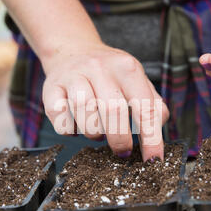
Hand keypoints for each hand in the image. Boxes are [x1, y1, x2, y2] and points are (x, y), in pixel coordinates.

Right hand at [42, 41, 168, 160]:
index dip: (152, 138)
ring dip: (94, 133)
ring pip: (85, 114)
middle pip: (113, 111)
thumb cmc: (109, 73)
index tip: (153, 160)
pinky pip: (60, 118)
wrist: (73, 50)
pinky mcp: (51, 87)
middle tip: (122, 151)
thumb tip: (159, 128)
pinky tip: (77, 125)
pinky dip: (70, 129)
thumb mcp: (135, 79)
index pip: (145, 108)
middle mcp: (100, 68)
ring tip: (99, 132)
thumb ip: (151, 103)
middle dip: (120, 139)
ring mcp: (74, 76)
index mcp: (127, 68)